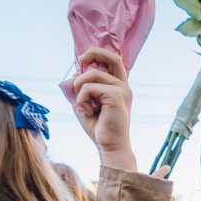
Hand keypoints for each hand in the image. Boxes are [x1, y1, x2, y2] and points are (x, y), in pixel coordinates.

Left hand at [70, 46, 134, 169]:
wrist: (110, 147)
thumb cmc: (100, 128)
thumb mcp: (86, 103)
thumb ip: (83, 88)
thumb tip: (76, 72)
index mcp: (119, 87)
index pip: (113, 61)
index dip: (97, 54)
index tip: (82, 61)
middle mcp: (124, 86)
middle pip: (112, 57)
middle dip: (93, 53)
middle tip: (80, 60)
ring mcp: (122, 90)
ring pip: (92, 74)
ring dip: (79, 88)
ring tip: (82, 105)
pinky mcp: (116, 96)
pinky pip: (89, 88)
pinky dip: (81, 98)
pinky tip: (85, 111)